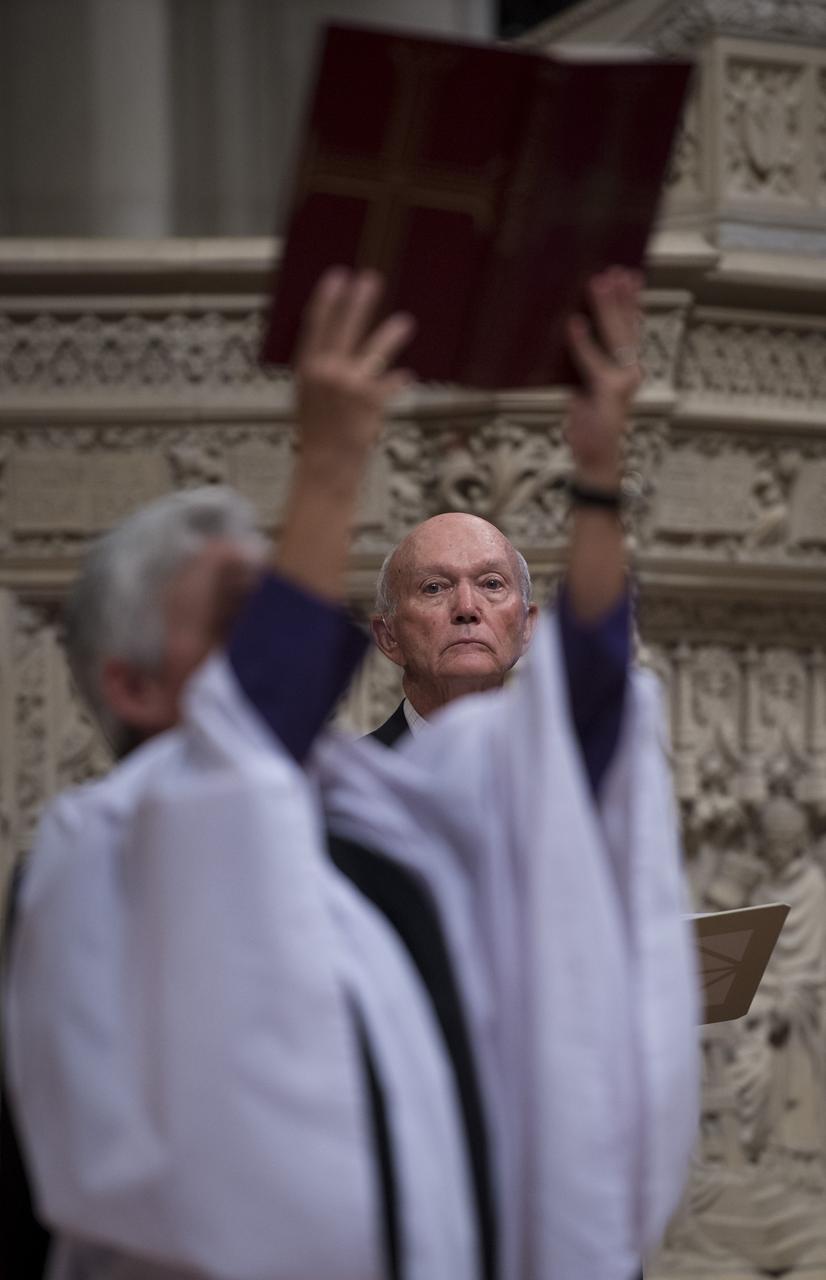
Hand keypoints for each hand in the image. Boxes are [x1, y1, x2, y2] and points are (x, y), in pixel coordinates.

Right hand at [294, 267, 414, 464]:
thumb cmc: (318, 435)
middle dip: (360, 301)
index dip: (327, 299)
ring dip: (393, 333)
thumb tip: (336, 350)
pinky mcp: (371, 399)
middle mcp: (327, 372)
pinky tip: (408, 375)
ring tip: (406, 322)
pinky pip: (392, 381)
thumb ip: (320, 372)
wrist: (326, 466)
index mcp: (307, 369)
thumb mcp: (308, 398)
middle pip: (345, 327)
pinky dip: (400, 379)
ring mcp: (350, 384)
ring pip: (376, 349)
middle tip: (371, 279)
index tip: (337, 277)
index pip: (316, 326)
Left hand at [564, 268, 641, 487]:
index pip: (632, 328)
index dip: (632, 302)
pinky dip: (582, 342)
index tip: (630, 275)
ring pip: (615, 337)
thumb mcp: (585, 389)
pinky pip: (592, 362)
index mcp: (626, 369)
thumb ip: (584, 364)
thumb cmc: (589, 427)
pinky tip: (573, 322)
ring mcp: (622, 382)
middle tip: (613, 271)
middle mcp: (630, 372)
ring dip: (606, 308)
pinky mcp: (609, 393)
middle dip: (621, 297)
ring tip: (597, 283)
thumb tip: (570, 332)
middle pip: (627, 327)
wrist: (595, 459)